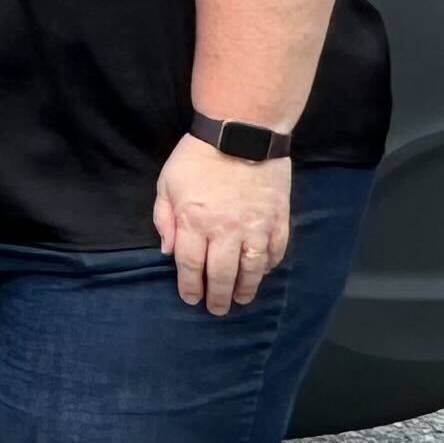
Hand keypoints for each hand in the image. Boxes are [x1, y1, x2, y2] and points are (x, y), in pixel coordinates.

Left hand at [155, 138, 292, 313]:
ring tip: (242, 299)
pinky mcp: (278, 218)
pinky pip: (276, 250)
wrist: (240, 133)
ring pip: (252, 268)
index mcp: (195, 222)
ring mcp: (255, 226)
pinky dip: (270, 265)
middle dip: (218, 295)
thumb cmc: (197, 156)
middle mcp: (226, 230)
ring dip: (247, 288)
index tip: (191, 298)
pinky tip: (263, 272)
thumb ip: (165, 219)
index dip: (191, 286)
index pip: (191, 265)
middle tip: (218, 309)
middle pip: (222, 273)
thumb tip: (168, 251)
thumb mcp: (167, 184)